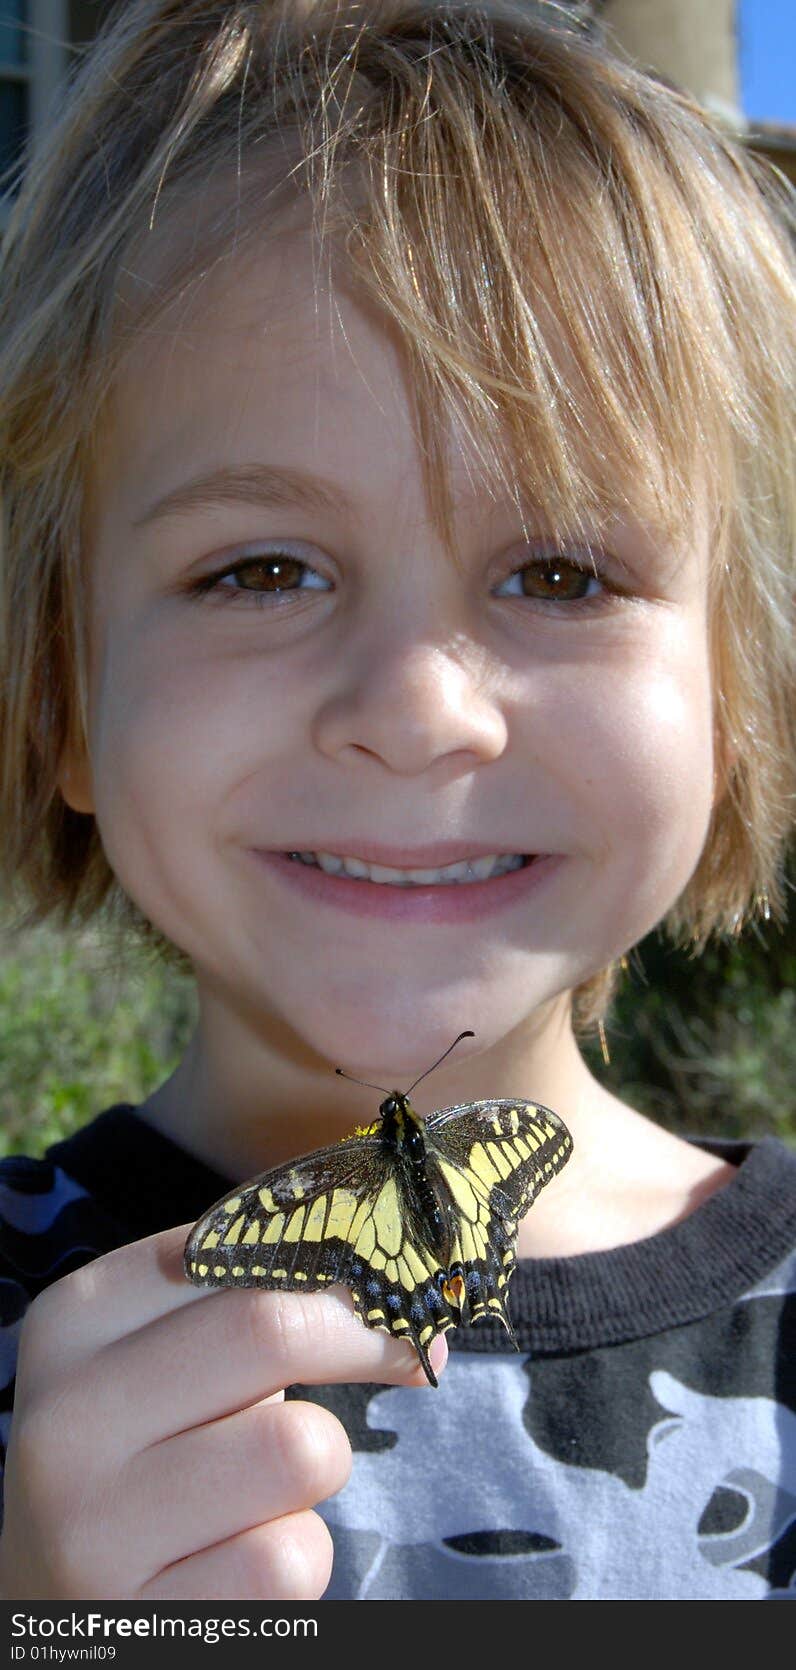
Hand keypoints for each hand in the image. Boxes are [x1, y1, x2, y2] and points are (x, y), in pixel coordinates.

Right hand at [0, 1224, 446, 1598]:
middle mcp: (67, 1419)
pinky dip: (298, 1557)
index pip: (237, 1250)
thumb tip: (413, 1292)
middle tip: (409, 1354)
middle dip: (367, 1340)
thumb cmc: (145, 1456)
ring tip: (268, 1485)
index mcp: (73, 1321)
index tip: (390, 1282)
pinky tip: (239, 1560)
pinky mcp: (145, 1623)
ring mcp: (93, 1529)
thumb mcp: (164, 1356)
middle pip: (272, 1330)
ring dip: (321, 1467)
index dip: (338, 1260)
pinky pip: (292, 1559)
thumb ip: (254, 1297)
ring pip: (301, 1450)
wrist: (64, 1610)